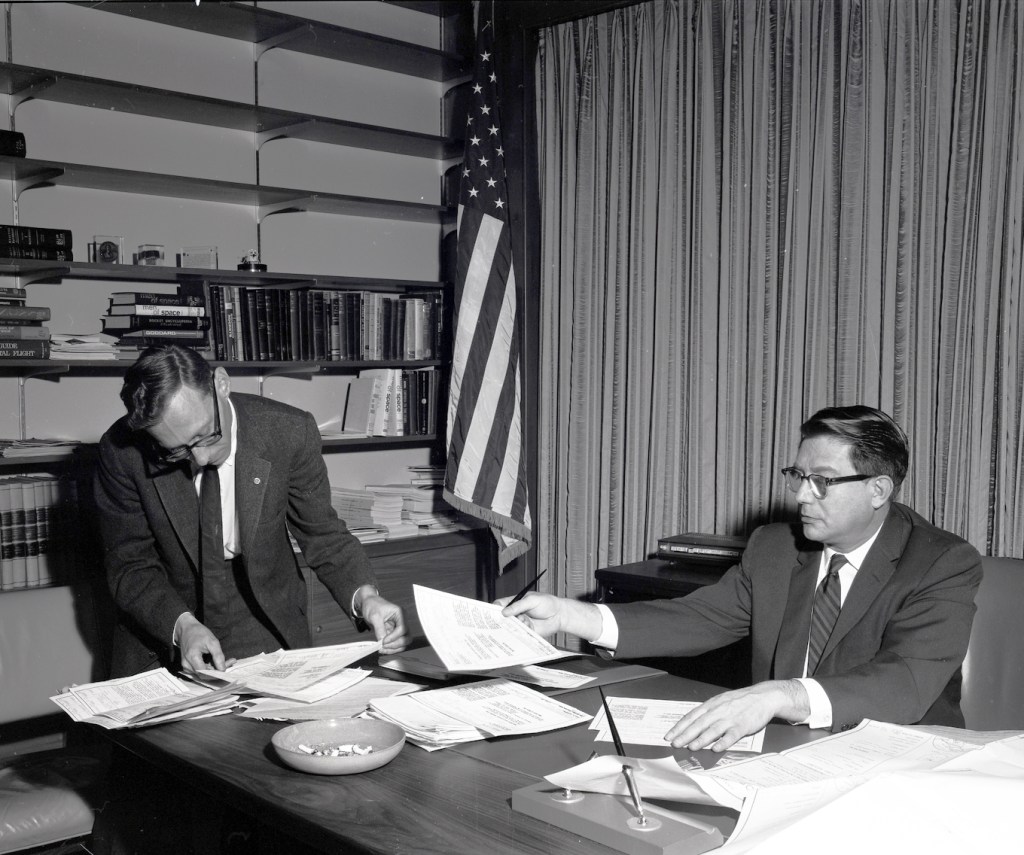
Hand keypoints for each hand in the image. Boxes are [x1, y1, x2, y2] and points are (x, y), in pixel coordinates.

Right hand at [177, 614, 230, 671]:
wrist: (186, 630)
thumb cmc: (199, 633)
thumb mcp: (212, 641)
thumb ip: (218, 656)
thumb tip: (222, 669)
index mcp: (192, 657)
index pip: (205, 673)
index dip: (217, 673)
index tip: (229, 665)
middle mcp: (186, 665)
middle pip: (205, 675)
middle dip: (218, 670)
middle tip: (231, 661)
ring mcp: (186, 667)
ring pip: (203, 674)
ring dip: (215, 669)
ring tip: (227, 661)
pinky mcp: (187, 667)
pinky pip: (200, 670)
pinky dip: (210, 667)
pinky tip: (218, 661)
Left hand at [361, 595, 407, 654]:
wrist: (369, 604)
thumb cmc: (373, 605)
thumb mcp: (374, 616)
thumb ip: (379, 628)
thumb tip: (382, 640)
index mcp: (400, 614)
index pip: (403, 628)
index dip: (394, 637)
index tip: (383, 641)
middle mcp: (402, 621)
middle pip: (407, 637)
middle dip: (395, 644)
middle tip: (383, 646)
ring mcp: (398, 628)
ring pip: (403, 643)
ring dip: (393, 648)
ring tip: (382, 649)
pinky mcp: (393, 634)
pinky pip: (396, 644)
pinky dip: (390, 648)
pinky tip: (382, 648)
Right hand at [498, 592, 604, 641]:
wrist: (560, 615)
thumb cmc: (547, 603)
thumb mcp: (532, 600)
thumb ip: (518, 606)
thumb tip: (504, 612)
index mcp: (515, 603)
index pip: (500, 605)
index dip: (494, 609)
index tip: (491, 614)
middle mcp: (516, 614)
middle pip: (503, 618)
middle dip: (500, 621)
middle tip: (498, 623)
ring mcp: (520, 624)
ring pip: (510, 627)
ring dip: (511, 627)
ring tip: (518, 624)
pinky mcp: (526, 632)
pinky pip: (519, 635)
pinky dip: (518, 635)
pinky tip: (521, 633)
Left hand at [664, 680, 809, 751]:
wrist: (763, 697)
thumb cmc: (740, 701)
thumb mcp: (721, 702)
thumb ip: (708, 712)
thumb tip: (693, 724)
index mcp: (711, 704)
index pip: (691, 716)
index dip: (679, 726)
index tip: (669, 735)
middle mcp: (718, 711)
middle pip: (699, 724)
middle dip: (685, 735)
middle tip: (674, 744)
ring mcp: (730, 718)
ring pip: (712, 730)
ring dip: (701, 740)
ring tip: (691, 747)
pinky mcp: (742, 726)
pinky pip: (731, 735)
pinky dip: (723, 742)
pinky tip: (716, 749)